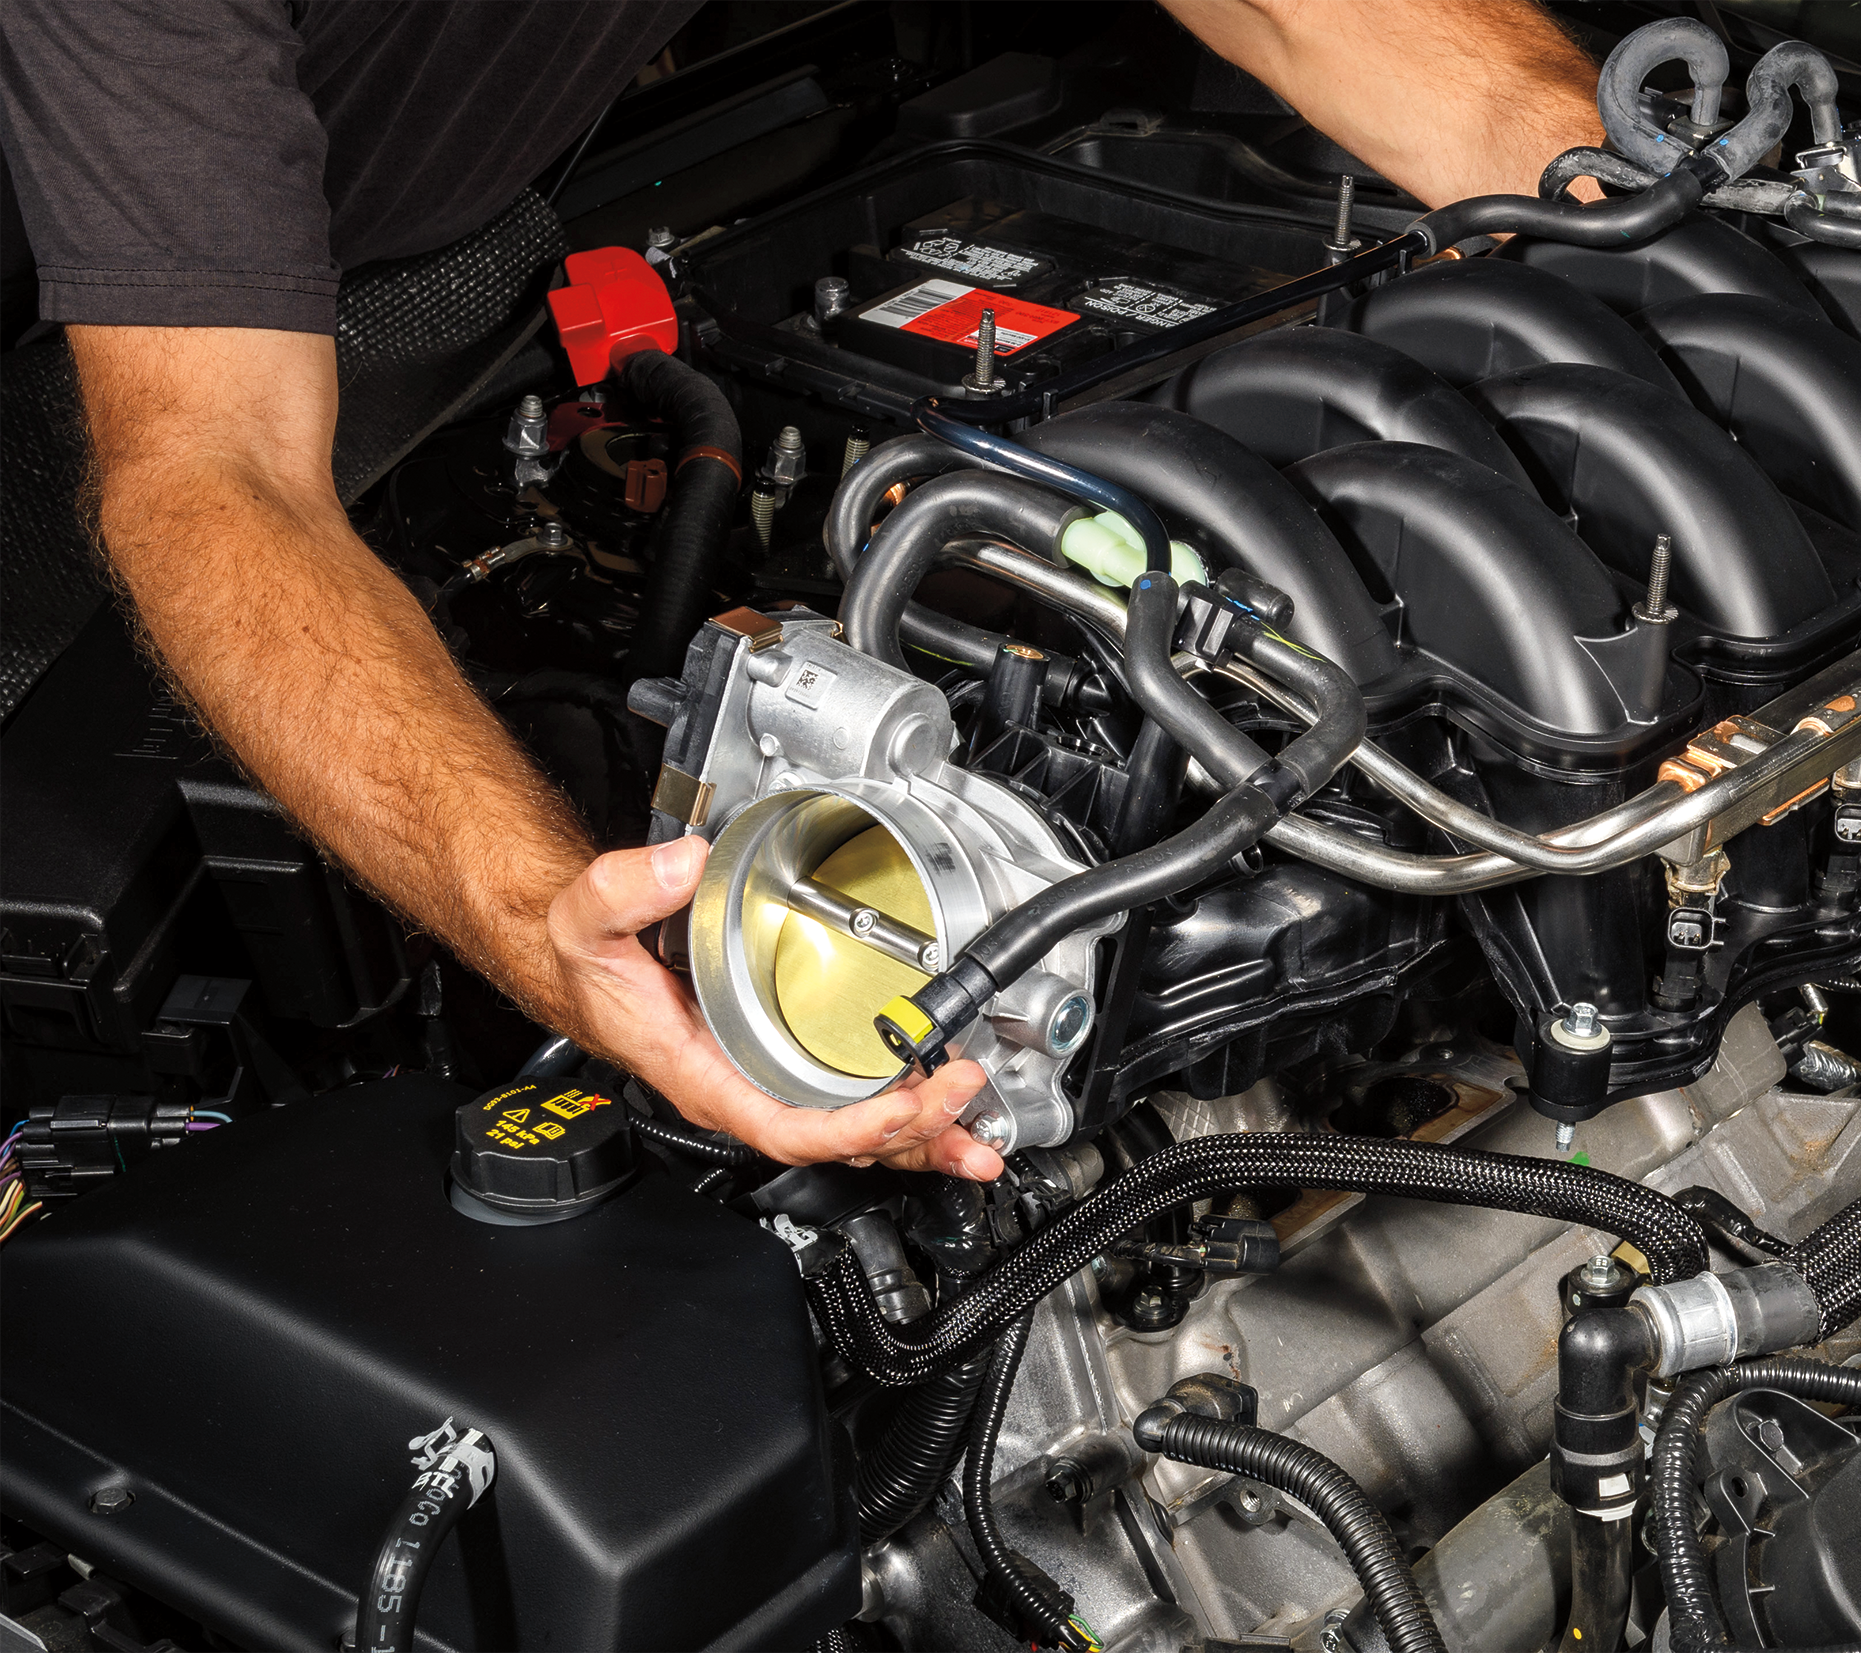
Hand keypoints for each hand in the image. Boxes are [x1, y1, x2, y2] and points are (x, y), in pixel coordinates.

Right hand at [547, 836, 1004, 1179]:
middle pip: (839, 1140)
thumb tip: (682, 865)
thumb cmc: (593, 964)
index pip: (785, 1127)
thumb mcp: (589, 920)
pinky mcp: (785, 1067)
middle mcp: (743, 1091)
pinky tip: (947, 1104)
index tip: (901, 1109)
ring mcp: (768, 1084)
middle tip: (965, 1097)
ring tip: (979, 1136)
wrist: (585, 967)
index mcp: (704, 1074)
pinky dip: (906, 1111)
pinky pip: (854, 1104)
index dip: (849, 1129)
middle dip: (911, 1130)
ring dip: (922, 1134)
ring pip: (855, 1131)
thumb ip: (626, 889)